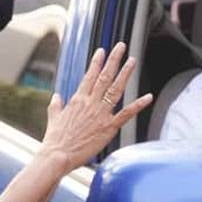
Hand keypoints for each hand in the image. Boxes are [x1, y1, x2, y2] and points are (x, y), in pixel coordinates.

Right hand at [39, 42, 151, 174]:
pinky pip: (126, 113)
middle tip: (121, 46)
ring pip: (116, 89)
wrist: (58, 155)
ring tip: (132, 61)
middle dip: (114, 60)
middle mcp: (90, 103)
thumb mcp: (53, 118)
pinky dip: (138, 105)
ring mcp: (101, 114)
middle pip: (104, 77)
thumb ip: (56, 105)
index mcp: (77, 99)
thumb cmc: (55, 139)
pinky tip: (148, 97)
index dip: (97, 62)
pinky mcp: (108, 127)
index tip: (102, 51)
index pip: (89, 76)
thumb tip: (56, 96)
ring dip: (125, 74)